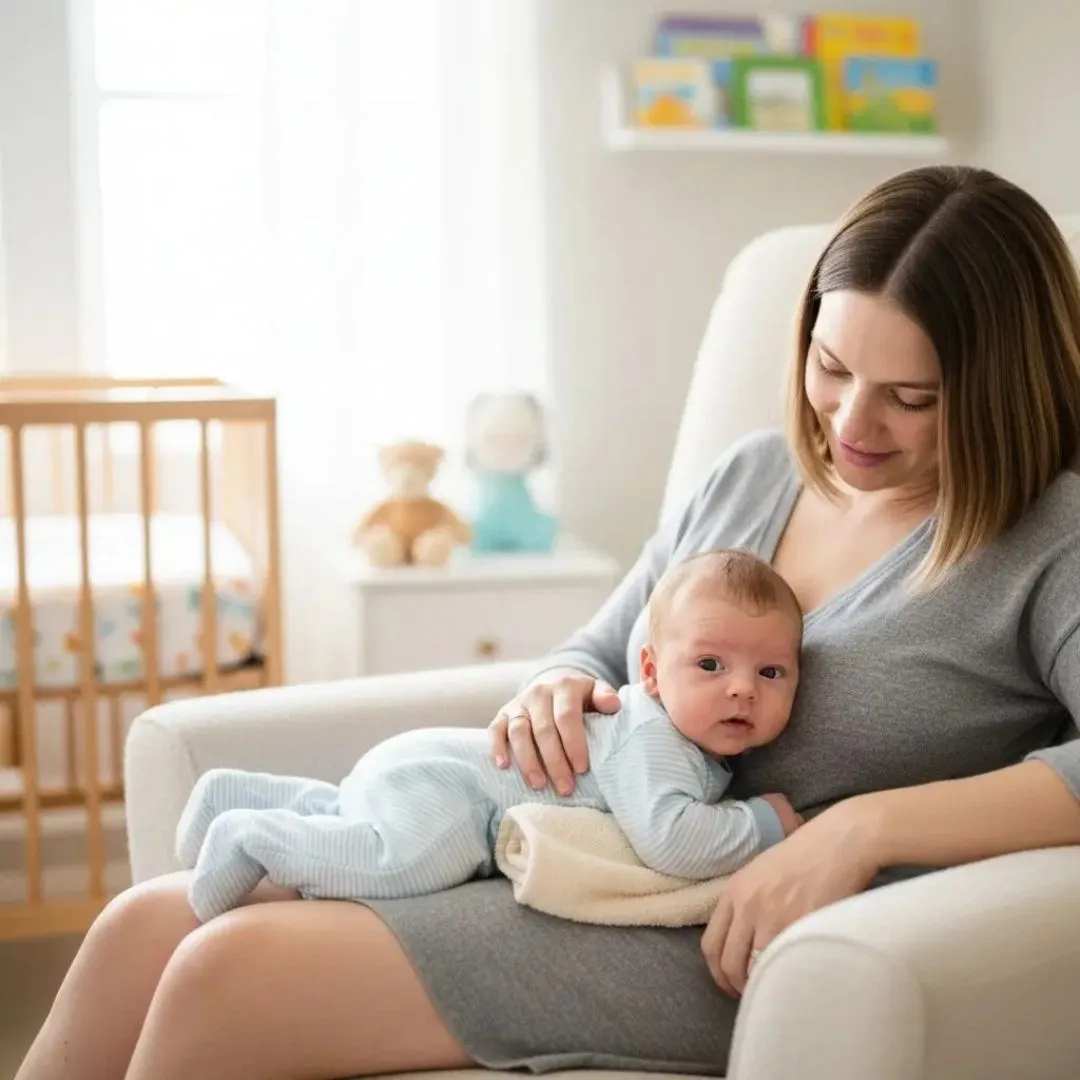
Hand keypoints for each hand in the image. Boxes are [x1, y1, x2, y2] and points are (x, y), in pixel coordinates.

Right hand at [489, 669, 620, 795]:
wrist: (554, 682)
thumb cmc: (580, 697)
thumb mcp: (596, 690)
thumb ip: (605, 696)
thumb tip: (613, 704)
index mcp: (564, 686)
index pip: (567, 717)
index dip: (574, 744)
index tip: (582, 769)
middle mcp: (539, 692)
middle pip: (544, 729)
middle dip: (554, 761)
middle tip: (565, 788)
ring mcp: (519, 703)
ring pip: (519, 732)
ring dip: (528, 761)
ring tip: (539, 785)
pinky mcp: (503, 713)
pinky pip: (495, 730)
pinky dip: (497, 747)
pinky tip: (503, 767)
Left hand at [701, 799, 879, 996]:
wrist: (839, 841)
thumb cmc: (805, 852)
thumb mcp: (762, 870)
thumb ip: (748, 901)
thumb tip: (745, 936)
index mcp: (734, 890)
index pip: (710, 943)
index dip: (718, 970)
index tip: (729, 981)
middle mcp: (747, 906)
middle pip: (728, 962)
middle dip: (736, 986)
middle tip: (750, 995)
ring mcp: (773, 918)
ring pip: (754, 969)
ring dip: (760, 986)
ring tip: (772, 990)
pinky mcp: (800, 927)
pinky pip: (783, 965)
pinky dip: (784, 979)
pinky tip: (792, 980)